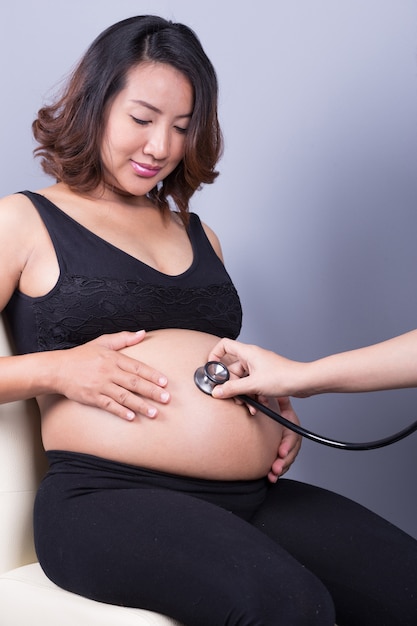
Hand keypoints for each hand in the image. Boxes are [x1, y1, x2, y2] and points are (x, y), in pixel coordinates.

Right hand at [54, 330, 169, 419]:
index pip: (137, 367)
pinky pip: (108, 405)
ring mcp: (100, 386)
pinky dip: (120, 411)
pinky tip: (132, 417)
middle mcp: (109, 372)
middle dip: (152, 391)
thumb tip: (143, 333)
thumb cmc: (82, 355)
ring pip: (124, 396)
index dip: (152, 375)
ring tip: (154, 413)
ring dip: (140, 405)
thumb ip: (124, 338)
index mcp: (113, 358)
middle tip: (167, 399)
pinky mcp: (92, 397)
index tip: (165, 382)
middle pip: (134, 382)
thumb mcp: (103, 342)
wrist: (58, 369)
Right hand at [208, 338, 308, 398]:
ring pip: (243, 380)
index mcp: (248, 353)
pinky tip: (258, 404)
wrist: (303, 382)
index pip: (224, 345)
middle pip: (232, 369)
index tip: (211, 369)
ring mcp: (259, 367)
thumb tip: (217, 391)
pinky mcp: (265, 376)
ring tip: (249, 405)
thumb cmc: (283, 377)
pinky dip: (253, 394)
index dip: (215, 355)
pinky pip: (252, 384)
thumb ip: (233, 389)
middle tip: (235, 397)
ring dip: (244, 394)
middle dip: (233, 386)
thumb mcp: (253, 385)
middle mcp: (252, 358)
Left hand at [267, 397, 301, 482]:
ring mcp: (288, 446)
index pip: (292, 436)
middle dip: (283, 461)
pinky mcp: (282, 454)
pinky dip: (277, 472)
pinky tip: (271, 478)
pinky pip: (282, 465)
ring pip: (287, 460)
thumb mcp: (279, 401)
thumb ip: (280, 399)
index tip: (281, 451)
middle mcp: (291, 437)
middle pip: (291, 452)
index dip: (287, 445)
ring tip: (272, 475)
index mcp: (291, 425)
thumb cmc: (275, 406)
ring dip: (280, 469)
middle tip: (275, 468)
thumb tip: (279, 394)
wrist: (272, 412)